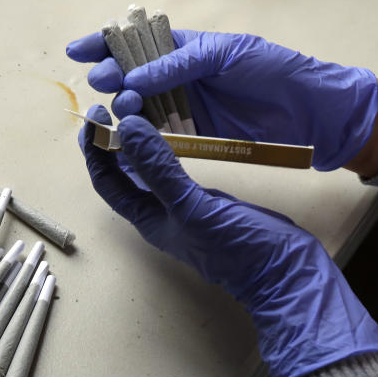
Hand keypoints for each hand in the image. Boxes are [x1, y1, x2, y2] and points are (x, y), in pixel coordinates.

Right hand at [67, 30, 377, 172]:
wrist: (310, 111)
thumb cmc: (274, 71)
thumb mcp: (226, 55)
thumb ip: (179, 64)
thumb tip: (135, 78)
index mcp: (184, 48)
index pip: (135, 43)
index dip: (104, 45)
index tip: (79, 51)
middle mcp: (176, 77)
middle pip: (128, 76)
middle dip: (109, 77)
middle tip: (104, 83)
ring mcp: (182, 107)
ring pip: (137, 107)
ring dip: (123, 107)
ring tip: (122, 109)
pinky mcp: (190, 136)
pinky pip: (155, 135)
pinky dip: (138, 137)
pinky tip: (127, 137)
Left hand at [78, 105, 377, 376]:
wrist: (283, 271)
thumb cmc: (237, 248)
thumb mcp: (193, 206)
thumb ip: (160, 170)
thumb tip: (127, 129)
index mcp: (148, 219)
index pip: (107, 182)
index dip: (95, 152)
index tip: (94, 118)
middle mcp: (160, 213)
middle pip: (124, 174)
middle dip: (114, 143)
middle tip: (112, 106)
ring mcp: (185, 206)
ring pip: (151, 169)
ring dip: (140, 142)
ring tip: (137, 109)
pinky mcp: (208, 200)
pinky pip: (178, 168)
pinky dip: (170, 147)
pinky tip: (175, 129)